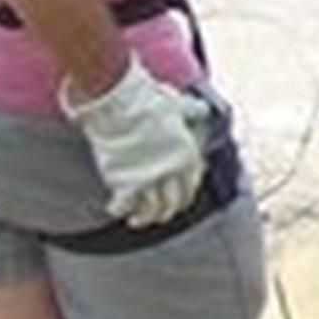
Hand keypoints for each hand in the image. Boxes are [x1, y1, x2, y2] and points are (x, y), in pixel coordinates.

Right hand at [62, 56, 208, 225]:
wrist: (118, 101)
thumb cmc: (148, 99)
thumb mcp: (178, 104)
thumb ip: (192, 111)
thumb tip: (203, 109)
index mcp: (187, 155)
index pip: (190, 185)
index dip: (184, 195)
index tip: (178, 200)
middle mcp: (171, 171)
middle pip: (173, 202)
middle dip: (167, 211)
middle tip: (158, 214)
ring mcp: (148, 179)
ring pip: (151, 209)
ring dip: (145, 217)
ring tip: (137, 219)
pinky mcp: (124, 182)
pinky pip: (125, 205)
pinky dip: (120, 210)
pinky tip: (115, 210)